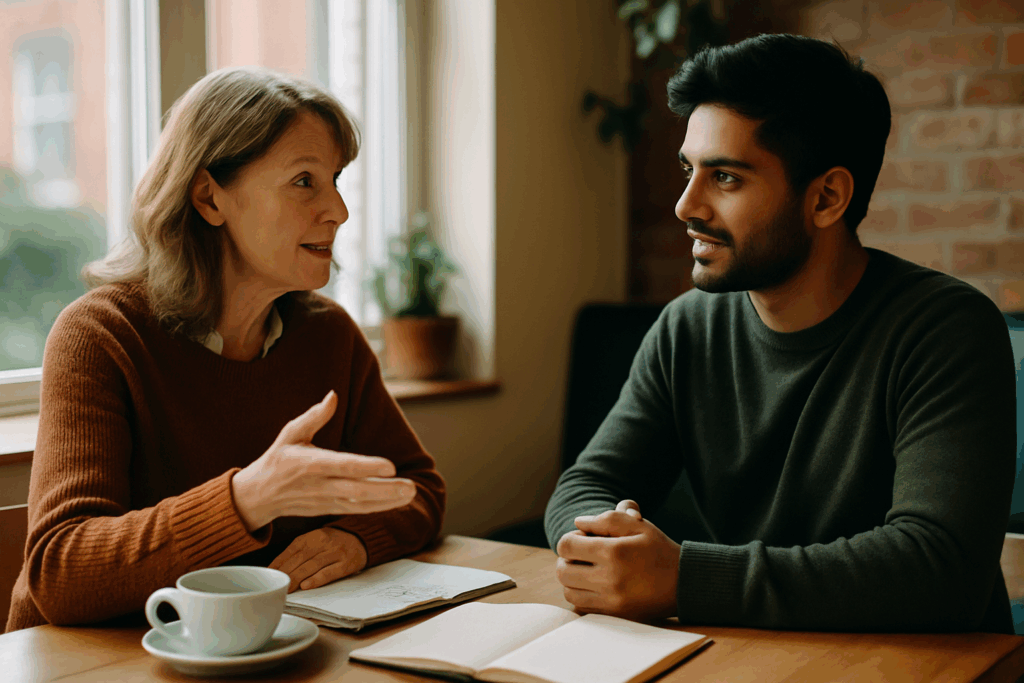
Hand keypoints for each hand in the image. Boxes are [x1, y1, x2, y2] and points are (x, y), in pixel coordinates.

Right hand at [231, 391, 417, 531]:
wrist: (258, 496)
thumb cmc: (278, 458)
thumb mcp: (291, 433)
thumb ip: (314, 416)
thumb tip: (333, 395)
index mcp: (309, 463)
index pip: (341, 465)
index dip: (366, 467)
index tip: (390, 466)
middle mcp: (318, 484)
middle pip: (356, 490)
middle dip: (385, 490)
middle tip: (410, 486)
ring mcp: (324, 500)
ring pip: (359, 503)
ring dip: (387, 501)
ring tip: (411, 493)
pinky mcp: (328, 510)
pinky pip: (355, 510)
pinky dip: (377, 508)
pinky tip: (398, 502)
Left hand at [269, 527, 367, 591]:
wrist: (361, 539)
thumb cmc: (332, 543)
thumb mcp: (315, 541)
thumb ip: (298, 552)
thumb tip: (275, 569)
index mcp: (312, 536)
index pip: (291, 550)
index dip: (278, 563)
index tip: (268, 575)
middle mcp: (323, 542)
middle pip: (300, 558)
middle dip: (286, 573)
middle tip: (275, 586)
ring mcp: (336, 552)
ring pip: (312, 565)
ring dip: (297, 577)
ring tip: (286, 589)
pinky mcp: (346, 564)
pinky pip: (330, 572)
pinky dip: (317, 579)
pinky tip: (306, 586)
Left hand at [555, 501, 679, 621]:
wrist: (683, 583)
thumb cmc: (659, 549)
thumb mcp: (638, 525)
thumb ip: (606, 519)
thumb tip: (578, 523)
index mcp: (614, 552)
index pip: (566, 546)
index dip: (571, 539)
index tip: (585, 539)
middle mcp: (610, 579)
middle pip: (562, 571)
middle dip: (567, 559)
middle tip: (583, 555)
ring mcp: (611, 601)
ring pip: (569, 591)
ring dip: (572, 579)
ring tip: (588, 570)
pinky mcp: (615, 615)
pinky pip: (581, 607)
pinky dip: (581, 595)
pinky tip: (595, 585)